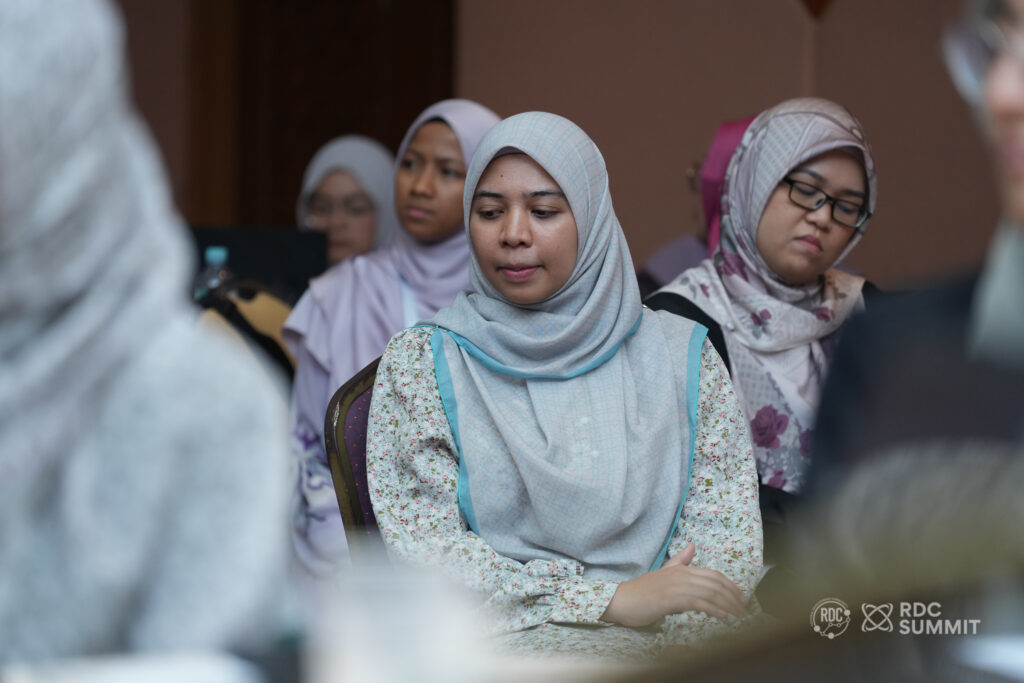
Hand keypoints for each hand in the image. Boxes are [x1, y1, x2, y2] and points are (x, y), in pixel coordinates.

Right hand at [600, 542, 746, 627]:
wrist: (622, 600)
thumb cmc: (642, 591)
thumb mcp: (663, 573)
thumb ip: (679, 560)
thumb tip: (692, 546)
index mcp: (681, 569)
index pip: (713, 575)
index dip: (731, 586)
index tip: (741, 598)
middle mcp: (681, 574)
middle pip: (716, 583)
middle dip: (734, 597)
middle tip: (745, 610)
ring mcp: (676, 586)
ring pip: (710, 593)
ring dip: (728, 605)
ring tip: (739, 616)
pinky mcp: (671, 599)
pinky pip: (698, 602)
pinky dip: (714, 609)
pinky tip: (723, 616)